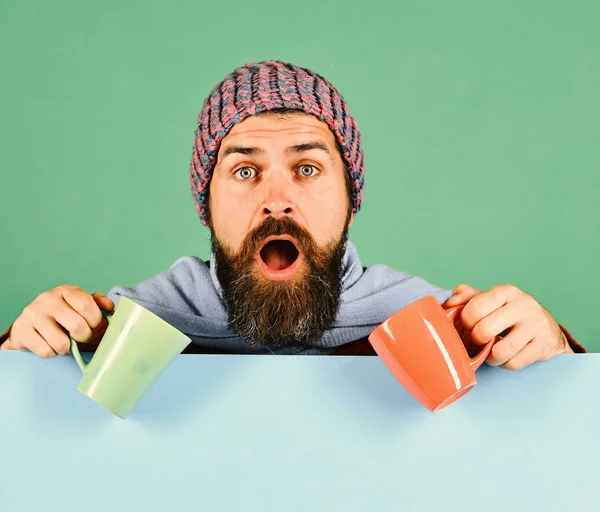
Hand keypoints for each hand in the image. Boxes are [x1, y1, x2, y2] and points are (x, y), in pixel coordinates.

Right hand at [0, 285, 113, 357]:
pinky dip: (52, 353)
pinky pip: (46, 351)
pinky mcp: (21, 331)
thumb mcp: (81, 305)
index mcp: (66, 290)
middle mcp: (47, 299)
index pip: (86, 304)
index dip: (96, 320)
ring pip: (61, 342)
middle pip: (77, 325)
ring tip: (65, 343)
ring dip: (67, 348)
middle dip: (85, 337)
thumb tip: (110, 306)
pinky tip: (50, 345)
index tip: (95, 326)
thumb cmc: (63, 316)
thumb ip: (98, 303)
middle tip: (82, 337)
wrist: (29, 325)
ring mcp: (32, 314)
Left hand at [444, 284, 570, 369]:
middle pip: (484, 330)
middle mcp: (523, 305)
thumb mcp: (490, 299)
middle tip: (479, 340)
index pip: (474, 308)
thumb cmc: (509, 313)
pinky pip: (514, 363)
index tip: (468, 326)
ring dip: (490, 357)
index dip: (465, 322)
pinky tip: (506, 357)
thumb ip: (466, 297)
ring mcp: (536, 325)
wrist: (547, 327)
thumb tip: (449, 303)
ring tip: (491, 352)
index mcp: (505, 292)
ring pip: (500, 351)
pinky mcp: (544, 345)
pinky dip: (505, 364)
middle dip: (476, 340)